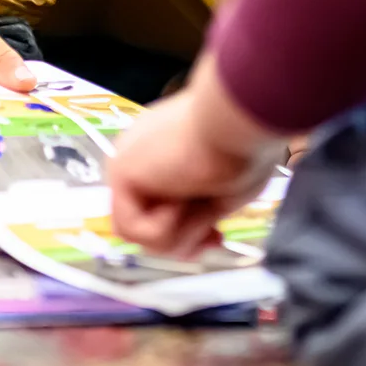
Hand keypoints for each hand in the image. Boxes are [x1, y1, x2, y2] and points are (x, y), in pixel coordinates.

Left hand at [109, 63, 283, 258]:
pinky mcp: (121, 171)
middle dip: (183, 240)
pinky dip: (164, 227)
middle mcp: (143, 155)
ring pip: (138, 232)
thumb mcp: (223, 194)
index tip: (217, 238)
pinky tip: (182, 200)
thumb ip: (200, 216)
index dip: (190, 232)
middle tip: (212, 238)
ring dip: (177, 233)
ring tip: (200, 206)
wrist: (239, 121)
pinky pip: (132, 227)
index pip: (161, 208)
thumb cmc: (244, 145)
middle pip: (147, 223)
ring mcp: (128, 162)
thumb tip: (190, 244)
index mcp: (167, 153)